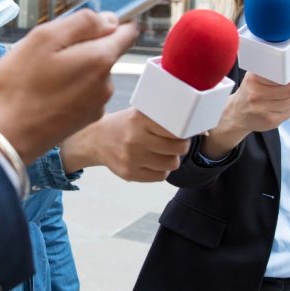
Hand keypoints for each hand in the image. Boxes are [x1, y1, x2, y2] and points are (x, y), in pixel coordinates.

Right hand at [0, 10, 137, 164]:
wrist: (7, 137)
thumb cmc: (19, 85)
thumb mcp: (44, 38)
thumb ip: (82, 23)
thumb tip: (110, 19)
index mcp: (100, 60)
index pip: (127, 31)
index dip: (109, 21)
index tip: (83, 25)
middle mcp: (107, 84)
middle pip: (105, 50)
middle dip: (82, 45)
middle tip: (48, 52)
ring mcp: (98, 104)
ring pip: (91, 71)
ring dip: (73, 66)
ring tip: (42, 75)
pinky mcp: (86, 119)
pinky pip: (84, 91)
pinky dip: (69, 87)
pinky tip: (45, 92)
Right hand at [63, 109, 187, 181]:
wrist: (96, 140)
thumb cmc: (124, 125)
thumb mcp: (138, 114)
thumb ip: (160, 118)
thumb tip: (193, 127)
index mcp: (138, 119)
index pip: (174, 129)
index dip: (184, 132)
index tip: (185, 132)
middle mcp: (134, 139)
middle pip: (176, 148)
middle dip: (182, 147)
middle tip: (179, 144)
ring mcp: (131, 158)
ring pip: (171, 164)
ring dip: (172, 159)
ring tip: (165, 153)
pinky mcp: (129, 173)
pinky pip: (160, 176)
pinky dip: (162, 171)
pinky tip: (155, 162)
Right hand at [201, 72, 289, 158]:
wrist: (236, 114)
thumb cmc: (248, 93)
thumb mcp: (252, 78)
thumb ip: (267, 72)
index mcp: (252, 81)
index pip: (282, 77)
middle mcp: (256, 96)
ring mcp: (263, 110)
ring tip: (289, 95)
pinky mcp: (270, 122)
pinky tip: (286, 104)